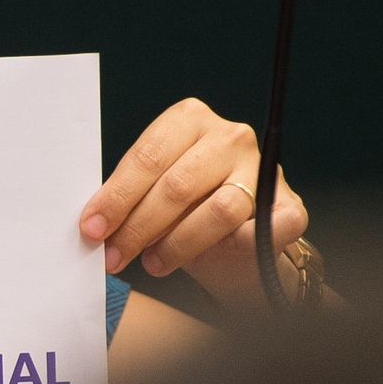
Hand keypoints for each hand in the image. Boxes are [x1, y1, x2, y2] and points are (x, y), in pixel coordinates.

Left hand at [80, 96, 311, 306]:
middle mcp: (230, 136)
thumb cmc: (184, 212)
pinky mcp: (290, 205)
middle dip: (139, 226)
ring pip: (220, 210)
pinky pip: (263, 230)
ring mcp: (263, 168)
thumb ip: (129, 200)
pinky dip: (237, 249)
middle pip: (179, 184)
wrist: (236, 242)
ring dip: (178, 244)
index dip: (117, 197)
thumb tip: (94, 225)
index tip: (92, 229)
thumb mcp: (151, 196)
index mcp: (189, 120)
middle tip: (114, 257)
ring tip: (153, 264)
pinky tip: (211, 262)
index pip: (148, 156)